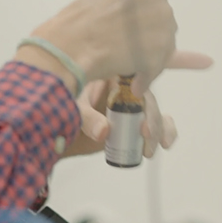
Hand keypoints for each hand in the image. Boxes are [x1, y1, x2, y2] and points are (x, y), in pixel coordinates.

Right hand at [30, 0, 211, 95]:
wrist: (70, 46)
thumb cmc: (73, 26)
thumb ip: (120, 5)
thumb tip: (129, 23)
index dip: (139, 18)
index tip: (128, 31)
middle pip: (161, 19)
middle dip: (148, 35)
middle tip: (127, 50)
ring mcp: (161, 16)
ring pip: (164, 42)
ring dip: (150, 56)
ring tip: (129, 67)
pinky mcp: (162, 44)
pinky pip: (159, 63)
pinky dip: (148, 75)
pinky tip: (135, 82)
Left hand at [61, 80, 176, 158]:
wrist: (54, 120)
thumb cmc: (60, 103)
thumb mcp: (71, 107)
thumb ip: (86, 118)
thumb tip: (104, 132)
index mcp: (112, 72)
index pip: (137, 79)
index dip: (143, 97)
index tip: (142, 117)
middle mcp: (126, 85)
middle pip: (148, 98)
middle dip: (152, 119)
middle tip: (147, 136)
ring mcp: (132, 102)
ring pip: (155, 111)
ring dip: (160, 129)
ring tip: (150, 150)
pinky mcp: (137, 117)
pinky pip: (159, 120)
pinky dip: (167, 130)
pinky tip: (167, 143)